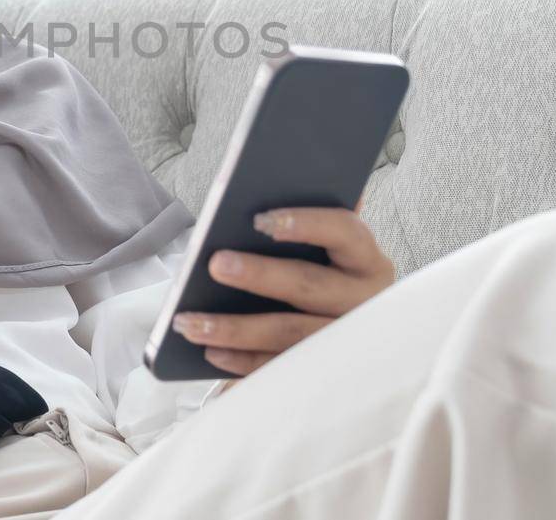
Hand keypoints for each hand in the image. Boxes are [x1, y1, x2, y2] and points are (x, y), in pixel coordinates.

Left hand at [172, 206, 394, 379]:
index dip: (306, 223)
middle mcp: (363, 301)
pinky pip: (279, 367)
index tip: (261, 220)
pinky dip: (243, 361)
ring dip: (235, 328)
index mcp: (366, 260)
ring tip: (190, 321)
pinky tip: (211, 352)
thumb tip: (278, 184)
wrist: (360, 340)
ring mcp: (345, 342)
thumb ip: (310, 223)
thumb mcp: (329, 251)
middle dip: (259, 275)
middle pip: (308, 285)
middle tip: (216, 264)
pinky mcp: (321, 371)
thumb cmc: (328, 276)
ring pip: (288, 333)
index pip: (344, 231)